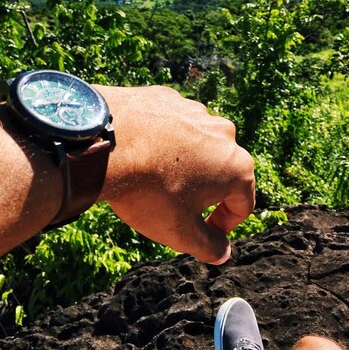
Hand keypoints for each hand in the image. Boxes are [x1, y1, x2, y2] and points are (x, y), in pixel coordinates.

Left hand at [95, 86, 254, 264]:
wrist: (106, 144)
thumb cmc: (149, 192)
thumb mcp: (180, 232)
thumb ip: (209, 246)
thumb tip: (223, 252)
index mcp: (237, 167)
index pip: (242, 204)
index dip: (224, 224)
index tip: (202, 232)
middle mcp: (224, 133)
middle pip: (221, 170)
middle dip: (203, 190)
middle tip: (175, 205)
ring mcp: (195, 111)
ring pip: (196, 144)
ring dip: (184, 162)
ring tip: (155, 176)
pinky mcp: (168, 97)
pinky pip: (172, 124)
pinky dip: (163, 139)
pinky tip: (141, 152)